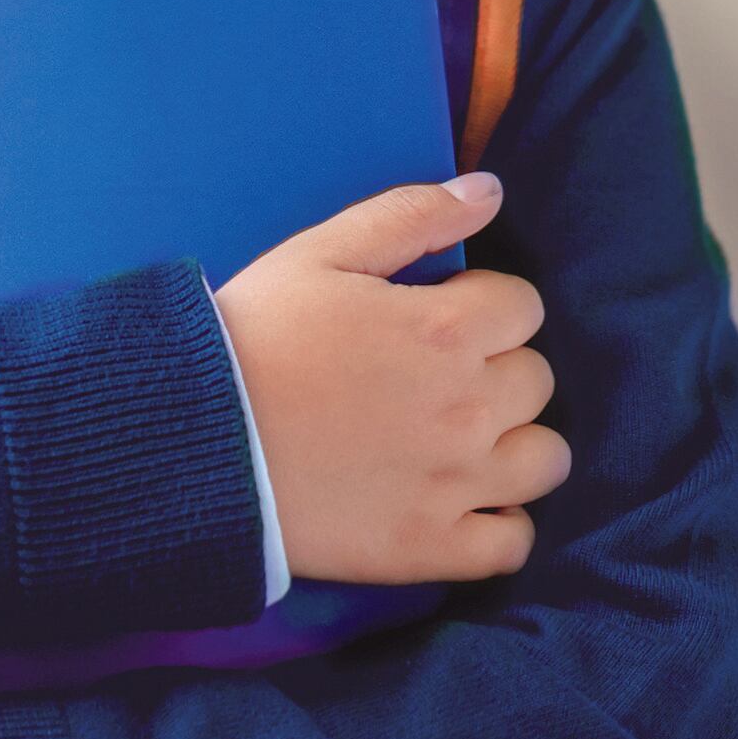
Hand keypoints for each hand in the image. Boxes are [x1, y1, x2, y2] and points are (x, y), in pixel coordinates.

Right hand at [214, 170, 569, 582]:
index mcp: (444, 332)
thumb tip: (489, 192)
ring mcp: (456, 485)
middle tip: (433, 372)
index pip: (523, 307)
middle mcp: (467, 409)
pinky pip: (513, 543)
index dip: (482, 302)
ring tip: (458, 436)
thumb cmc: (251, 336)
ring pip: (545, 461)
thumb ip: (409, 215)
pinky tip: (459, 498)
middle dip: (496, 366)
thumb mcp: (317, 254)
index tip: (436, 314)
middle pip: (536, 380)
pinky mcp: (431, 546)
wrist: (192, 437)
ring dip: (513, 442)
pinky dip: (499, 522)